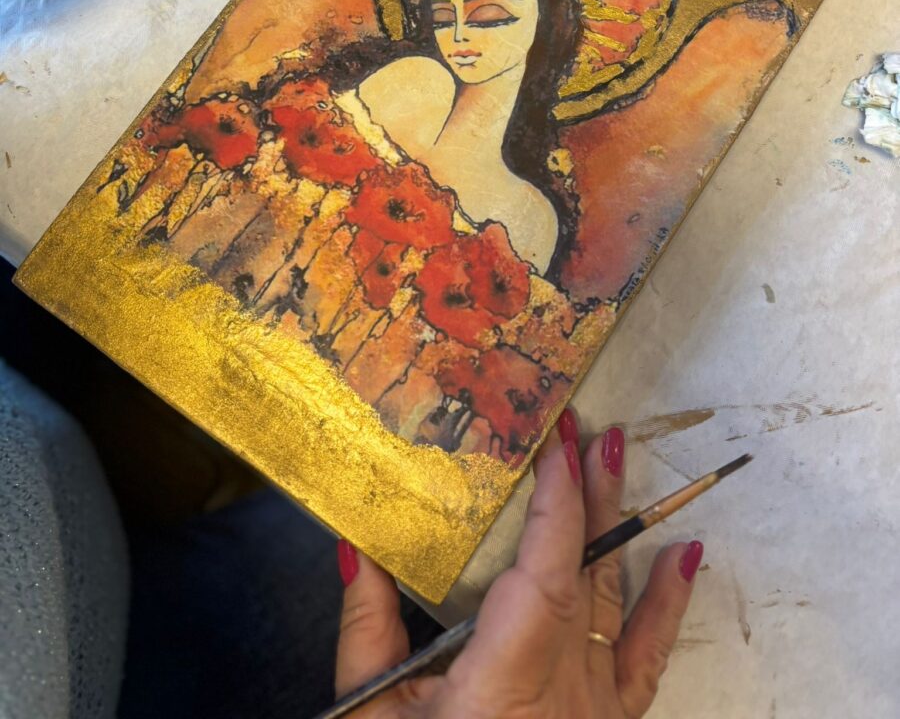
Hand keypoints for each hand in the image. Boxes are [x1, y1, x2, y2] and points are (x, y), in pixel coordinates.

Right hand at [335, 415, 702, 717]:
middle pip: (584, 570)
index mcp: (502, 684)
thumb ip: (366, 626)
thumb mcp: (369, 713)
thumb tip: (354, 544)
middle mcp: (563, 691)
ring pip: (616, 598)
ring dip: (618, 522)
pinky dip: (669, 603)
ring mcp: (595, 709)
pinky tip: (686, 553)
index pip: (544, 571)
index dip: (557, 503)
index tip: (557, 445)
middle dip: (586, 490)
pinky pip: (649, 657)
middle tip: (587, 426)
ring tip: (620, 456)